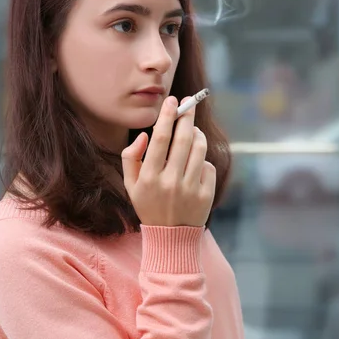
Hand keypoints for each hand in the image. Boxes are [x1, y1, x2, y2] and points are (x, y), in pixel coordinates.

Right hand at [121, 95, 215, 226]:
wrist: (170, 238)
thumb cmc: (148, 205)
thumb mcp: (131, 185)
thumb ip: (131, 157)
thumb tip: (145, 135)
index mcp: (150, 177)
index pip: (161, 138)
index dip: (168, 116)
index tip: (173, 101)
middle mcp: (170, 182)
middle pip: (184, 138)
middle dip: (187, 116)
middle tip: (189, 104)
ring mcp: (190, 189)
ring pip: (199, 149)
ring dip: (197, 134)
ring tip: (192, 131)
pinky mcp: (206, 195)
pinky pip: (208, 166)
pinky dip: (202, 160)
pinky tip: (195, 162)